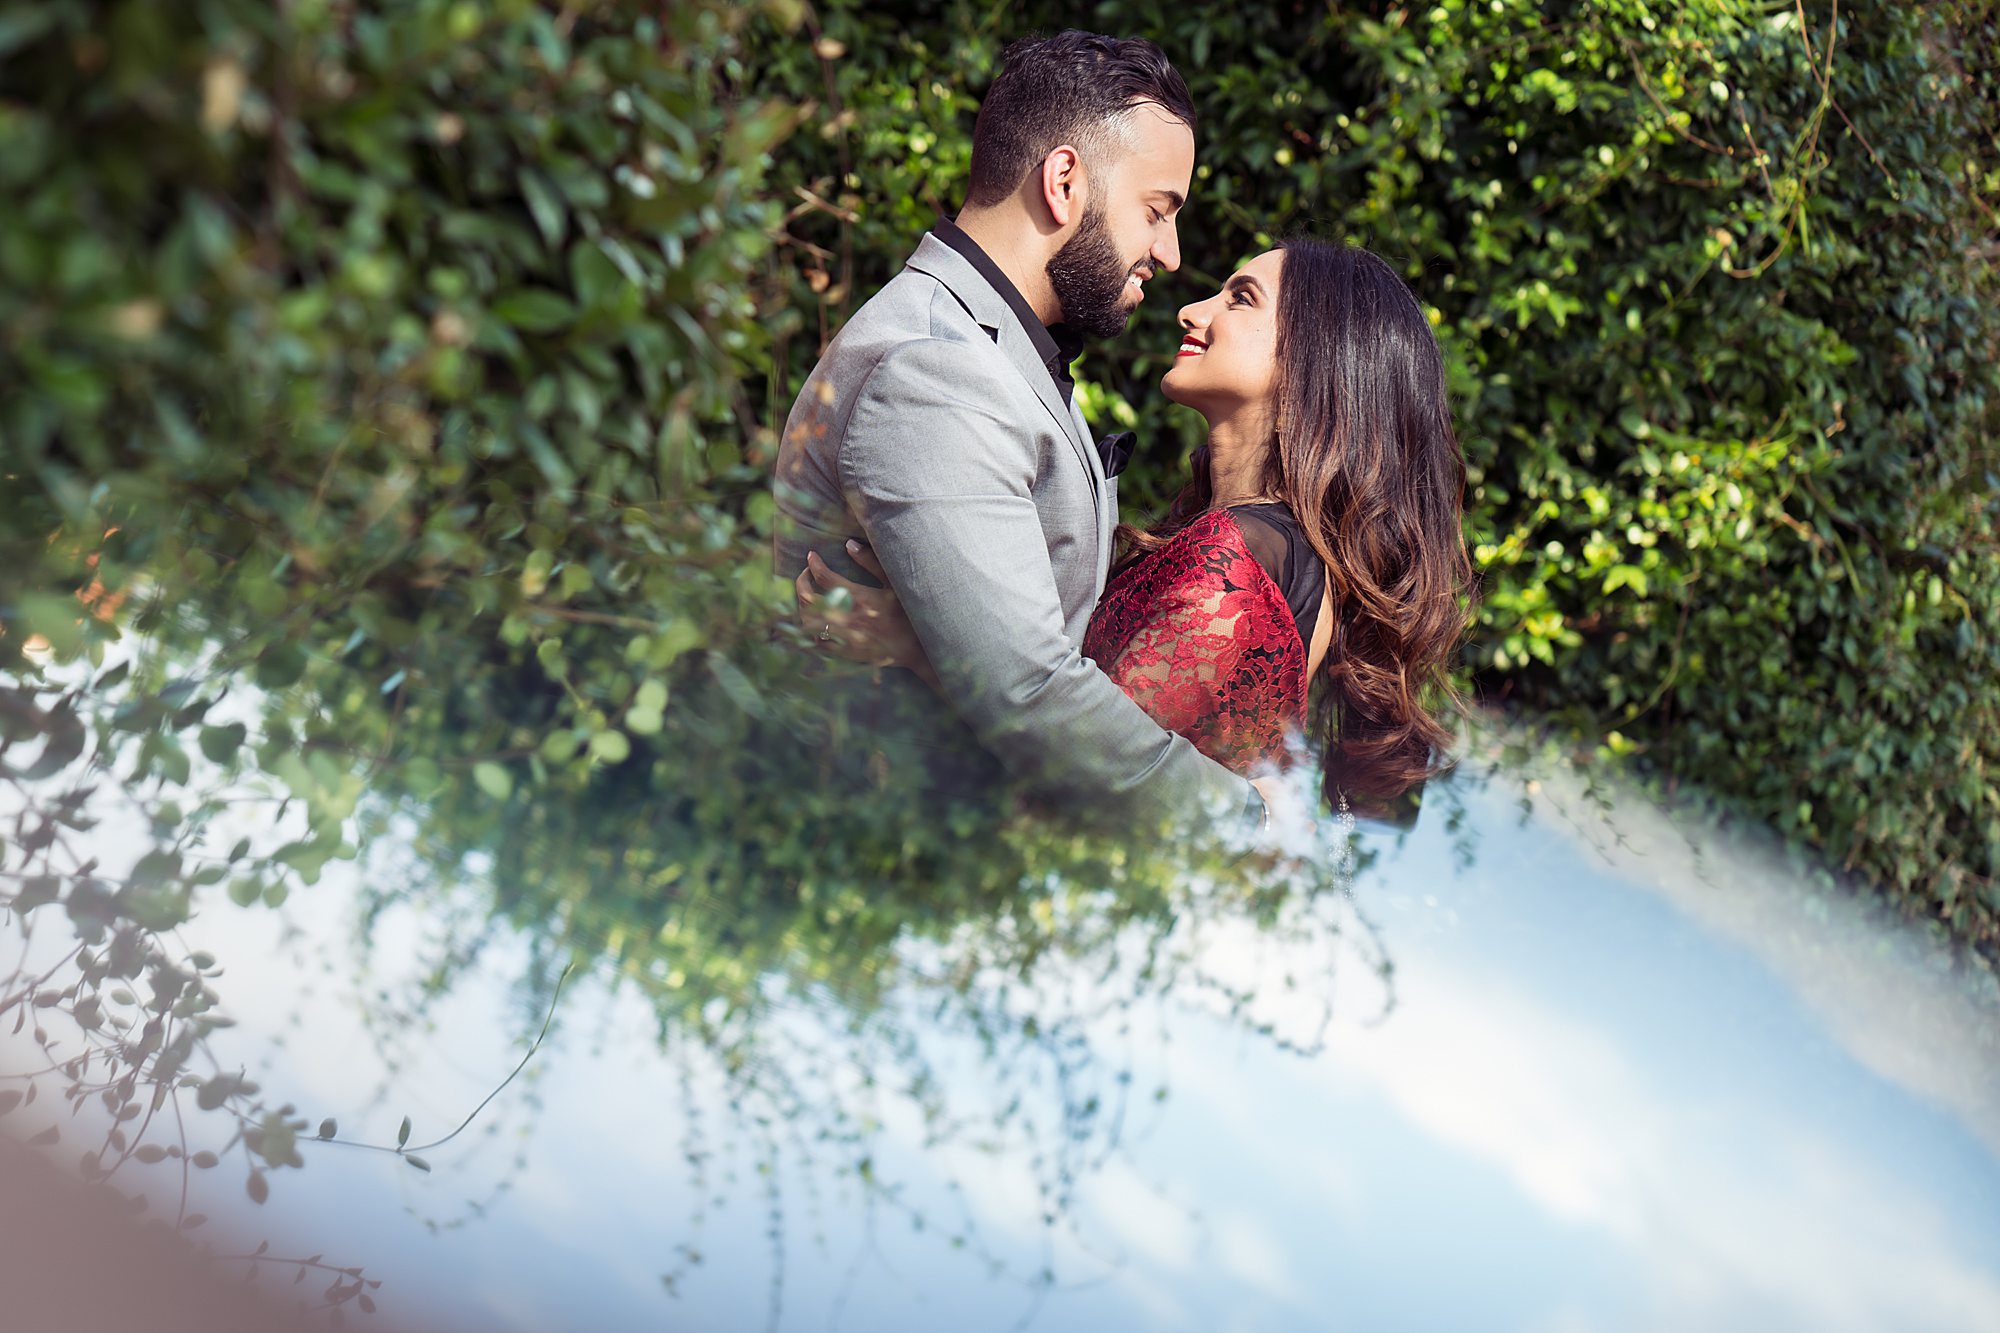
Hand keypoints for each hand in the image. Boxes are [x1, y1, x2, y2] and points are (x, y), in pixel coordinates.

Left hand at [794, 539, 939, 689]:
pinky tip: (816, 621)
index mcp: (859, 597)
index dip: (814, 565)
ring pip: (809, 622)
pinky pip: (819, 642)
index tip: (812, 557)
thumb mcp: (893, 583)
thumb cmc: (908, 612)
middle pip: (809, 600)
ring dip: (803, 607)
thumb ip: (871, 562)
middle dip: (801, 584)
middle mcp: (848, 617)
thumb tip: (849, 544)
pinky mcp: (846, 652)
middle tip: (805, 575)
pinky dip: (812, 631)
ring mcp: (845, 637)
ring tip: (808, 597)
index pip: (825, 577)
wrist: (918, 647)